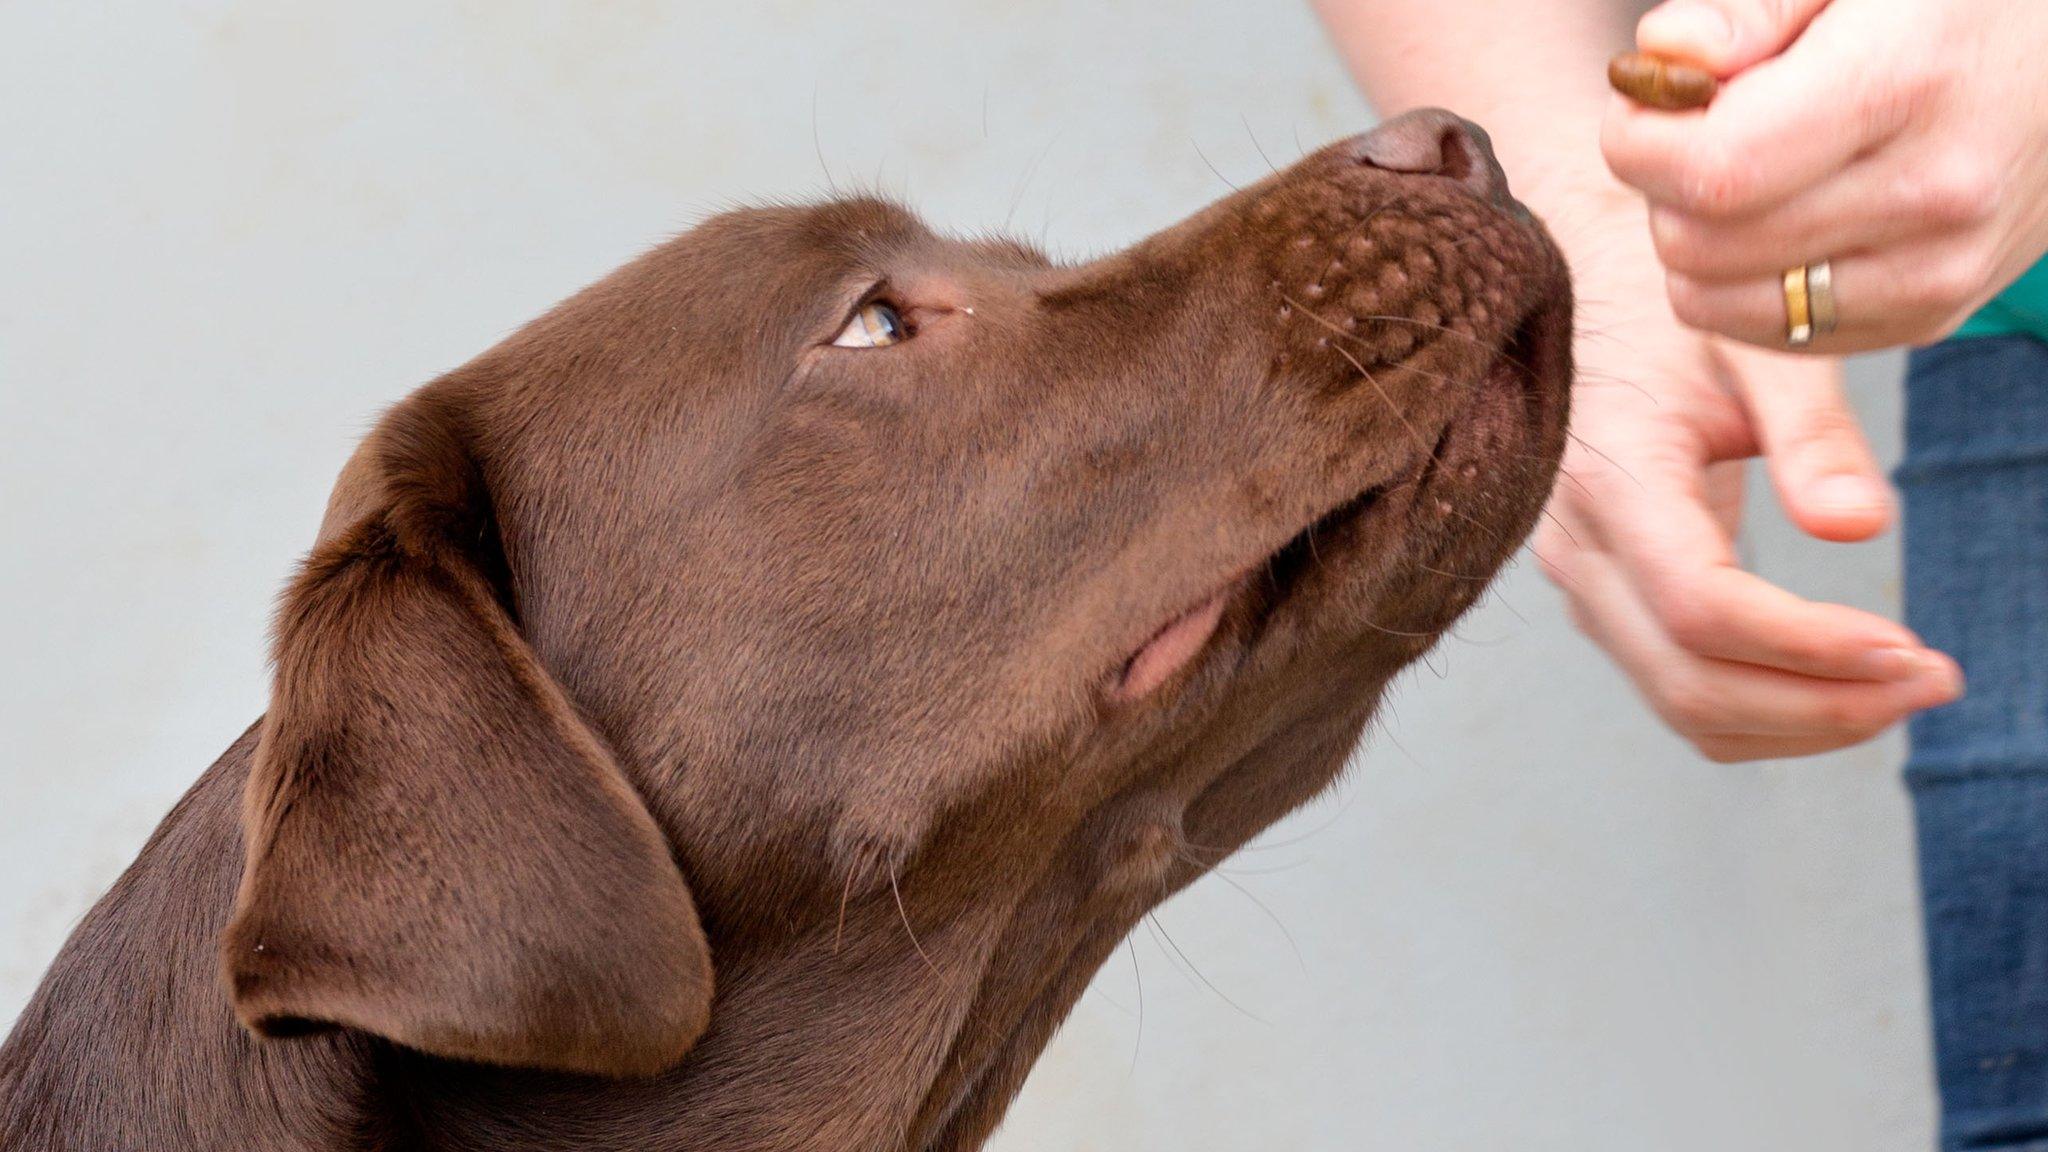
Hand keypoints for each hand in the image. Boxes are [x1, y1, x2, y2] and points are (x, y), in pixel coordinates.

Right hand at [1535, 183, 1961, 760]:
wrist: (1583, 297)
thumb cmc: (1673, 311)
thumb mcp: (1759, 346)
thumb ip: (1812, 432)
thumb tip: (1866, 526)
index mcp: (1610, 477)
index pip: (1701, 606)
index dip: (1807, 646)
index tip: (1908, 646)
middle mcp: (1577, 546)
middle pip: (1690, 679)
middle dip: (1822, 704)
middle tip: (1935, 679)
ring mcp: (1581, 582)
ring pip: (1683, 703)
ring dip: (1800, 722)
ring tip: (1905, 686)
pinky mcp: (1603, 599)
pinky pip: (1678, 689)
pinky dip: (1765, 712)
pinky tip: (1843, 681)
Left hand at [1601, 0, 2047, 351]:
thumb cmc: (1951, 0)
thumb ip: (1748, 6)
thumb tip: (1660, 59)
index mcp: (1906, 82)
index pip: (1713, 170)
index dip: (1639, 142)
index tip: (1645, 100)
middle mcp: (1930, 193)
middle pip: (1699, 244)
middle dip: (1663, 187)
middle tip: (1700, 129)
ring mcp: (1935, 271)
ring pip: (1715, 305)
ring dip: (1696, 243)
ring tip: (1743, 173)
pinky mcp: (1929, 316)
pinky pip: (1771, 332)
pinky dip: (1743, 286)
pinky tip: (1784, 216)